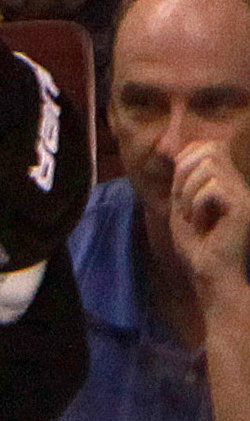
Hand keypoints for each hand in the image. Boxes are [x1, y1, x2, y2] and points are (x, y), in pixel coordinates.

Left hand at [169, 138, 249, 297]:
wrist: (209, 275)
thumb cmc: (197, 246)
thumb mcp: (182, 207)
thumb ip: (182, 180)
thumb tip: (178, 151)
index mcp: (226, 180)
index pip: (208, 145)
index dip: (185, 162)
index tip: (179, 195)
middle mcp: (238, 182)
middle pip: (209, 148)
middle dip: (184, 175)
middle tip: (183, 205)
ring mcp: (243, 193)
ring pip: (208, 167)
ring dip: (188, 194)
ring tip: (193, 217)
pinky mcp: (243, 206)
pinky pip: (212, 187)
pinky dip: (197, 206)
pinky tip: (202, 224)